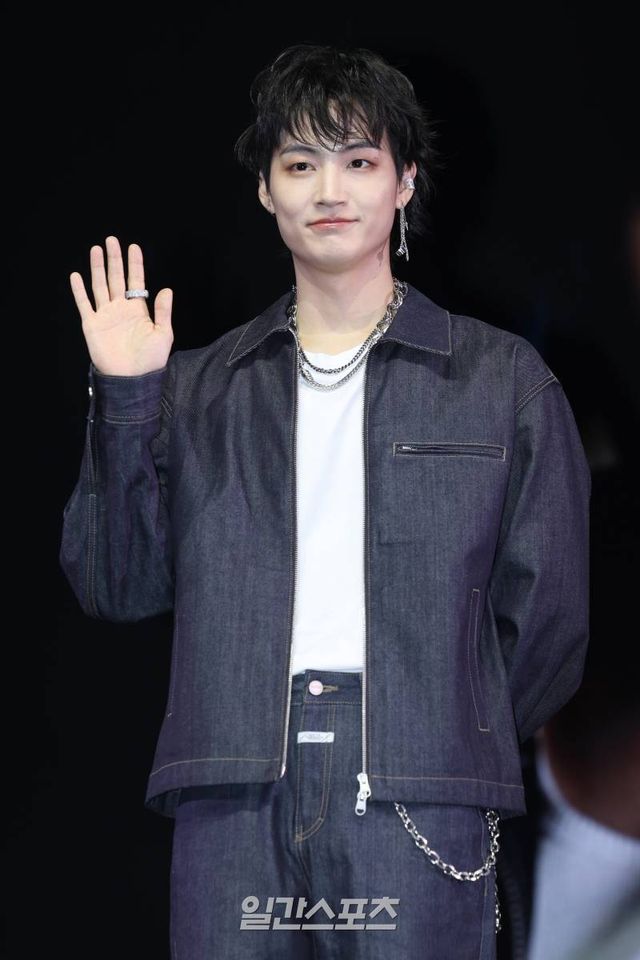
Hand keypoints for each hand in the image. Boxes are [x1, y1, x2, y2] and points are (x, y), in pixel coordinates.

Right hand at [70, 235, 172, 375]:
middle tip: (112, 239)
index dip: (135, 264)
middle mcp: (120, 309)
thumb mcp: (163, 334)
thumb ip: (163, 311)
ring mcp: (105, 315)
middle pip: (116, 278)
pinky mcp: (92, 325)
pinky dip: (79, 290)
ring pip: (100, 286)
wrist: (132, 379)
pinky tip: (76, 275)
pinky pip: (84, 304)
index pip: (135, 281)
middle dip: (114, 259)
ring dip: (98, 268)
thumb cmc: (150, 360)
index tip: (134, 246)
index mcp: (138, 309)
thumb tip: (167, 289)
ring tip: (96, 249)